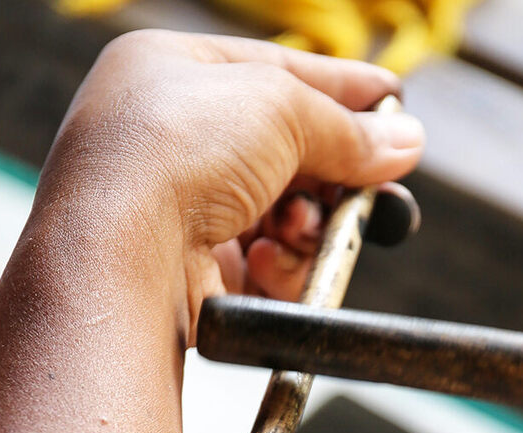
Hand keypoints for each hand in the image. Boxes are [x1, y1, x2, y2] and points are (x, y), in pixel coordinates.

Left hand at [32, 30, 424, 338]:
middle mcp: (164, 137)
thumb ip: (347, 128)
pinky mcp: (187, 271)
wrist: (117, 252)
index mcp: (166, 70)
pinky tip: (267, 260)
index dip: (338, 88)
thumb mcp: (279, 108)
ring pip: (279, 214)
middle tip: (378, 189)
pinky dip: (278, 265)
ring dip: (306, 225)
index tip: (391, 102)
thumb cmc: (174, 152)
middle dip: (333, 173)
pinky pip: (261, 266)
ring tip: (301, 229)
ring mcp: (175, 207)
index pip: (272, 71)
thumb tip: (406, 142)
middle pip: (283, 151)